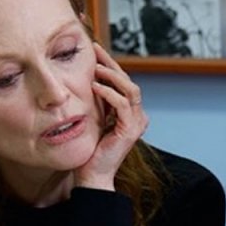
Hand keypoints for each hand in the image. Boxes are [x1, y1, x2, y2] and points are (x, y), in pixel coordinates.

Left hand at [75, 43, 147, 190]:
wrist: (91, 174)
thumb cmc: (89, 149)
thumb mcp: (93, 118)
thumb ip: (96, 102)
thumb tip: (87, 79)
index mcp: (130, 113)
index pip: (123, 82)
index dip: (110, 65)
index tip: (95, 51)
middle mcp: (137, 116)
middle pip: (129, 81)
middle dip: (112, 64)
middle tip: (95, 50)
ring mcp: (136, 123)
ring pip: (131, 90)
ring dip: (113, 76)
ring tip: (95, 68)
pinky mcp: (129, 130)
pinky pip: (123, 105)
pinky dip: (110, 93)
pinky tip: (94, 86)